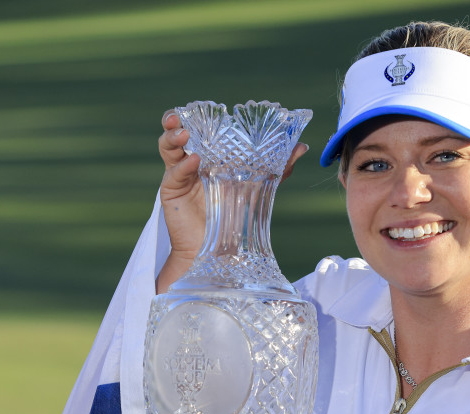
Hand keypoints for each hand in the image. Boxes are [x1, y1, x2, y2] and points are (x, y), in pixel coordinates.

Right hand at [155, 108, 309, 291]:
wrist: (219, 251)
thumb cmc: (236, 217)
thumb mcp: (258, 187)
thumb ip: (278, 167)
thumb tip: (302, 146)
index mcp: (208, 156)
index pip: (199, 128)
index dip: (197, 115)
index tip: (206, 107)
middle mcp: (190, 161)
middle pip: (175, 132)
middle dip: (175, 120)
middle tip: (180, 115)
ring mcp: (178, 175)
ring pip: (167, 147)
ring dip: (172, 136)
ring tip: (183, 133)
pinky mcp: (171, 192)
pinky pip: (173, 173)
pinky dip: (182, 165)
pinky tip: (194, 162)